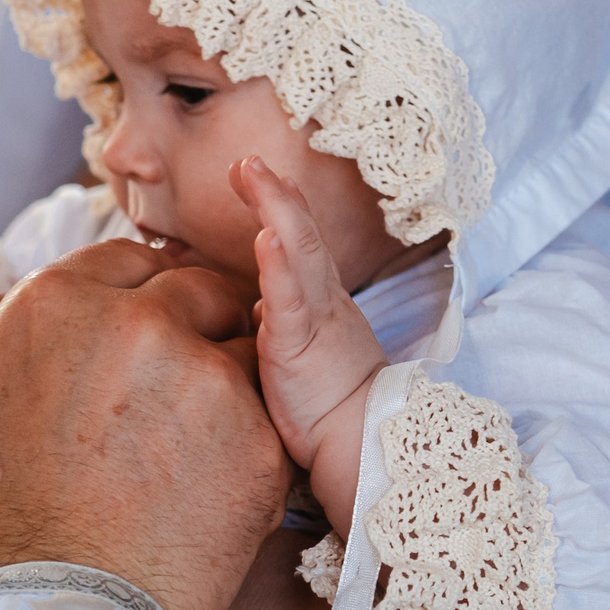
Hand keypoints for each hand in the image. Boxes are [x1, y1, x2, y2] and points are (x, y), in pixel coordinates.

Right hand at [0, 241, 287, 609]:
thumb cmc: (8, 533)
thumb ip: (57, 353)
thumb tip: (95, 344)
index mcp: (49, 303)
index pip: (125, 264)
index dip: (143, 300)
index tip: (152, 330)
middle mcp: (129, 318)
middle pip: (196, 289)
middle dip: (198, 329)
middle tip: (187, 390)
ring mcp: (200, 371)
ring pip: (244, 350)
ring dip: (229, 387)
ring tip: (194, 457)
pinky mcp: (258, 431)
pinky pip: (271, 419)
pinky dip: (251, 450)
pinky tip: (210, 498)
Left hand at [233, 156, 385, 526]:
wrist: (362, 448)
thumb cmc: (329, 412)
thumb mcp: (294, 359)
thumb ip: (274, 329)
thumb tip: (247, 315)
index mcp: (317, 304)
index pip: (298, 244)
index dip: (280, 205)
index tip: (254, 173)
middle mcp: (321, 303)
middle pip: (300, 235)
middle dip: (275, 194)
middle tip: (248, 161)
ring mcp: (314, 321)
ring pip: (300, 255)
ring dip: (277, 210)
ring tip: (254, 174)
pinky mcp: (301, 348)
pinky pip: (291, 301)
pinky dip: (280, 265)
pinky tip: (267, 236)